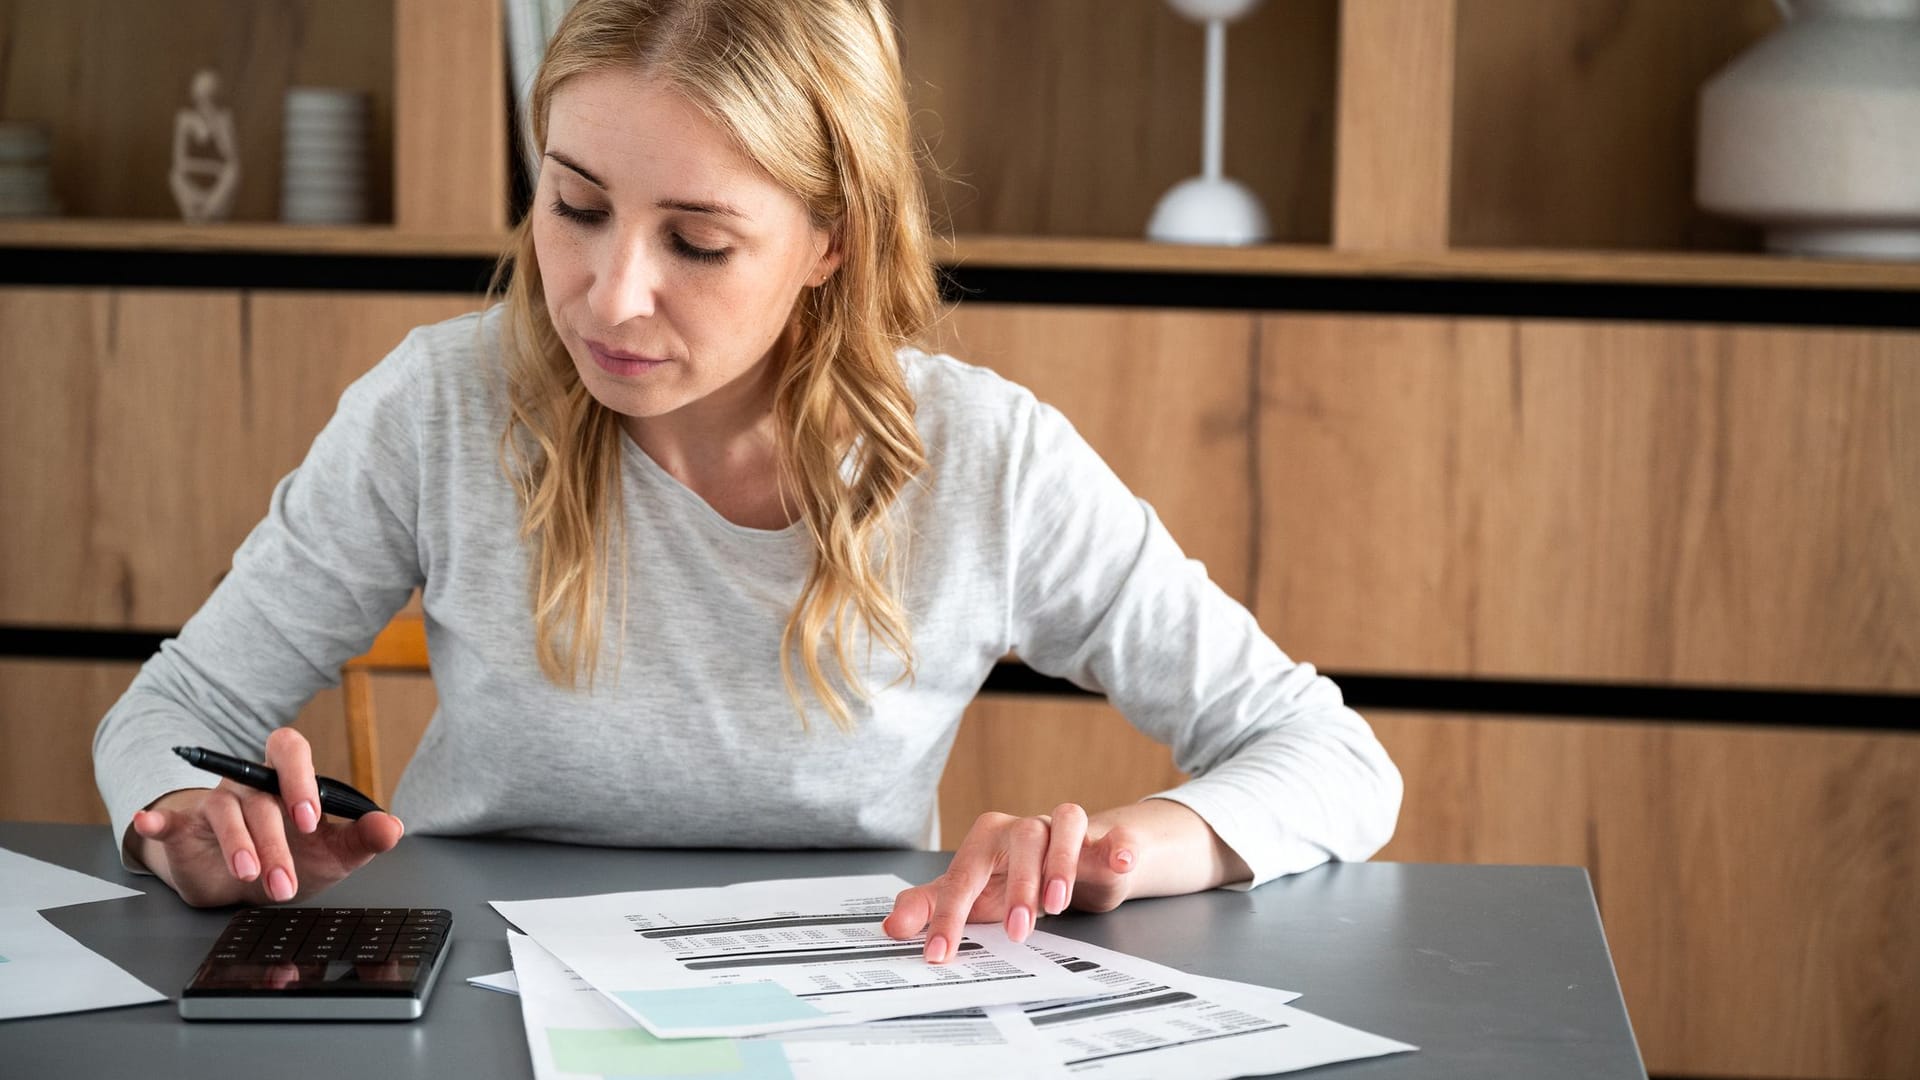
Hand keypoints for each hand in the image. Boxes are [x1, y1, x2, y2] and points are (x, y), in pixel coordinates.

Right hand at [126, 727, 403, 907]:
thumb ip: (364, 838)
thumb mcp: (334, 854)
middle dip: (274, 841)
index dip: (299, 779)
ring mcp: (216, 803)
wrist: (247, 887)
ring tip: (252, 878)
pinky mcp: (185, 829)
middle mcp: (251, 785)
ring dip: (239, 847)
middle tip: (285, 881)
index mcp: (288, 781)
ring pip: (226, 812)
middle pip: (260, 798)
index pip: (290, 751)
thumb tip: (393, 826)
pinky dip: (158, 821)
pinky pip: (169, 820)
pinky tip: (149, 823)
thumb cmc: (295, 858)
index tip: (310, 820)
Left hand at [881, 803, 1138, 962]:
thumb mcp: (970, 895)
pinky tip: (1119, 860)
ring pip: (1065, 824)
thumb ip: (932, 907)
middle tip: (1018, 931)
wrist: (1063, 866)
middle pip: (1021, 840)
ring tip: (1057, 904)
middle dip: (1019, 886)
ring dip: (1061, 861)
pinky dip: (1118, 844)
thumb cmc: (1010, 879)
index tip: (939, 954)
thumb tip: (892, 925)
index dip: (948, 917)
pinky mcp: (1100, 840)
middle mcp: (1024, 828)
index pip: (963, 876)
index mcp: (985, 840)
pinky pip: (1112, 834)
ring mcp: (1063, 830)